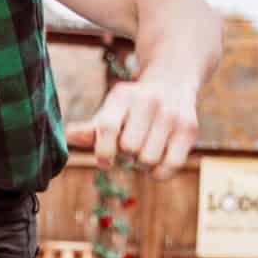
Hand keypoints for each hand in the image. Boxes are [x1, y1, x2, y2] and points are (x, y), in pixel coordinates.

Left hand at [71, 77, 198, 178]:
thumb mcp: (109, 112)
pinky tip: (156, 163)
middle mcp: (149, 101)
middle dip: (125, 156)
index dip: (103, 152)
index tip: (105, 161)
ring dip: (141, 165)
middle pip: (129, 148)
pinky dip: (159, 173)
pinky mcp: (189, 128)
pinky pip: (170, 166)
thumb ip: (90, 129)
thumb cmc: (131, 108)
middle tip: (129, 150)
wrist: (172, 84)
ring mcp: (171, 113)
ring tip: (143, 152)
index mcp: (122, 95)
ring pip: (148, 159)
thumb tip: (68, 135)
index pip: (107, 127)